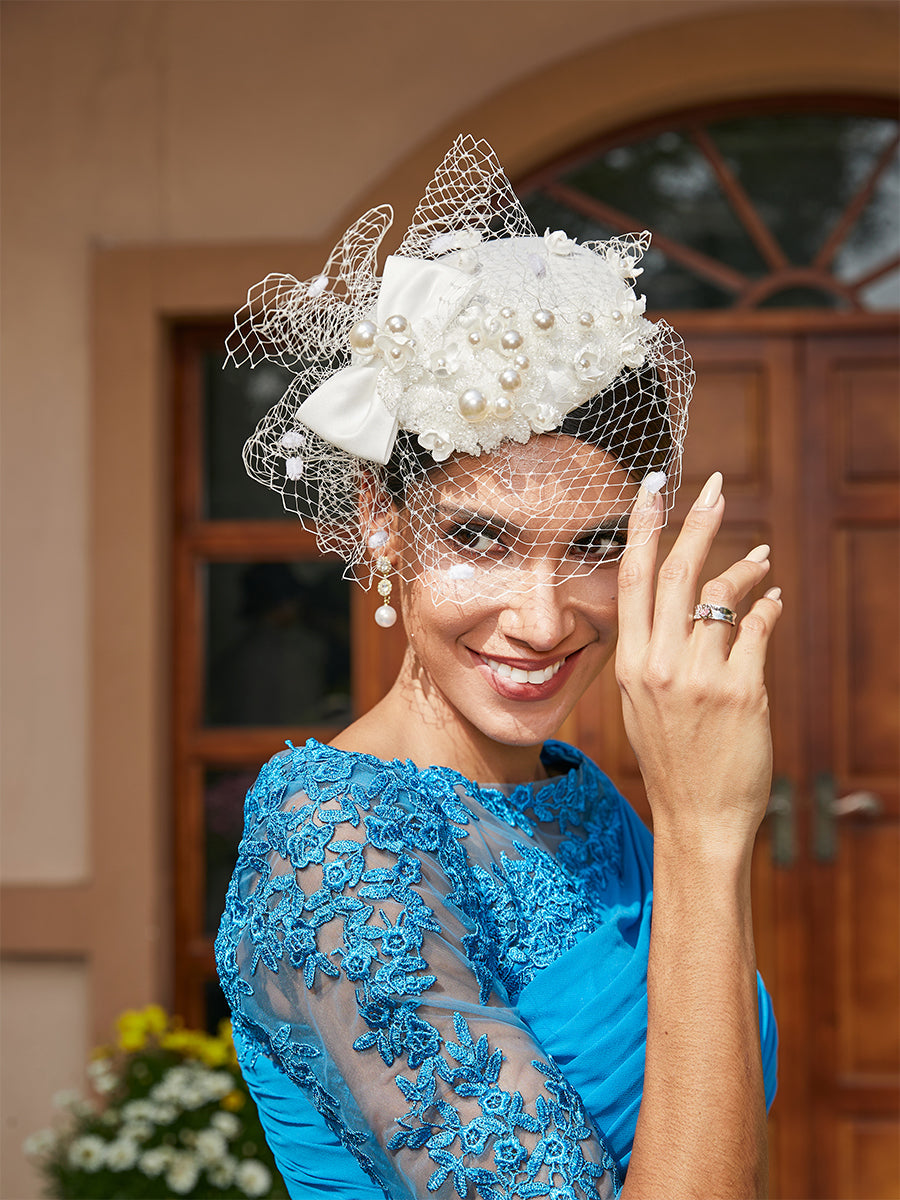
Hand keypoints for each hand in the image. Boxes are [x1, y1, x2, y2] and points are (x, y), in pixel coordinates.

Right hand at [615, 471, 782, 858]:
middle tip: (716, 488)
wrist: (698, 815)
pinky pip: (758, 628)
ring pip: (723, 596)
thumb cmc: (671, 759)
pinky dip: (769, 608)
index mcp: (630, 664)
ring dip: (747, 570)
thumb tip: (682, 607)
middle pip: (679, 574)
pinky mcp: (743, 691)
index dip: (644, 527)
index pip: (633, 580)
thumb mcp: (641, 703)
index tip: (652, 486)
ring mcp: (701, 677)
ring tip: (762, 561)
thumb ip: (654, 654)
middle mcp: (660, 665)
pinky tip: (774, 602)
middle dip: (698, 522)